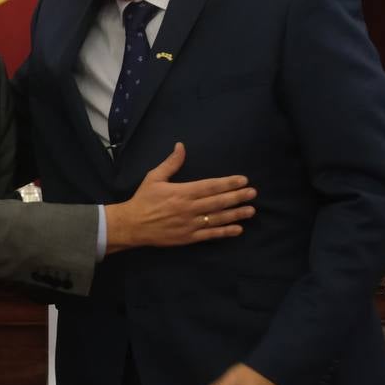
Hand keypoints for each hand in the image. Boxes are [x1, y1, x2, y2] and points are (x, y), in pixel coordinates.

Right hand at [104, 143, 255, 252]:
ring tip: (251, 210)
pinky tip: (238, 229)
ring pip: (217, 218)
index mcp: (182, 192)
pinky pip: (210, 235)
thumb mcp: (154, 177)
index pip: (210, 186)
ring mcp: (190, 224)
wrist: (132, 225)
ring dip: (236, 214)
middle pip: (218, 202)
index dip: (228, 183)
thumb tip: (181, 146)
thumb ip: (171, 163)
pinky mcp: (188, 237)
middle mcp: (189, 208)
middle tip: (253, 193)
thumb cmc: (144, 199)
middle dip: (237, 197)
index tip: (242, 180)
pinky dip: (224, 232)